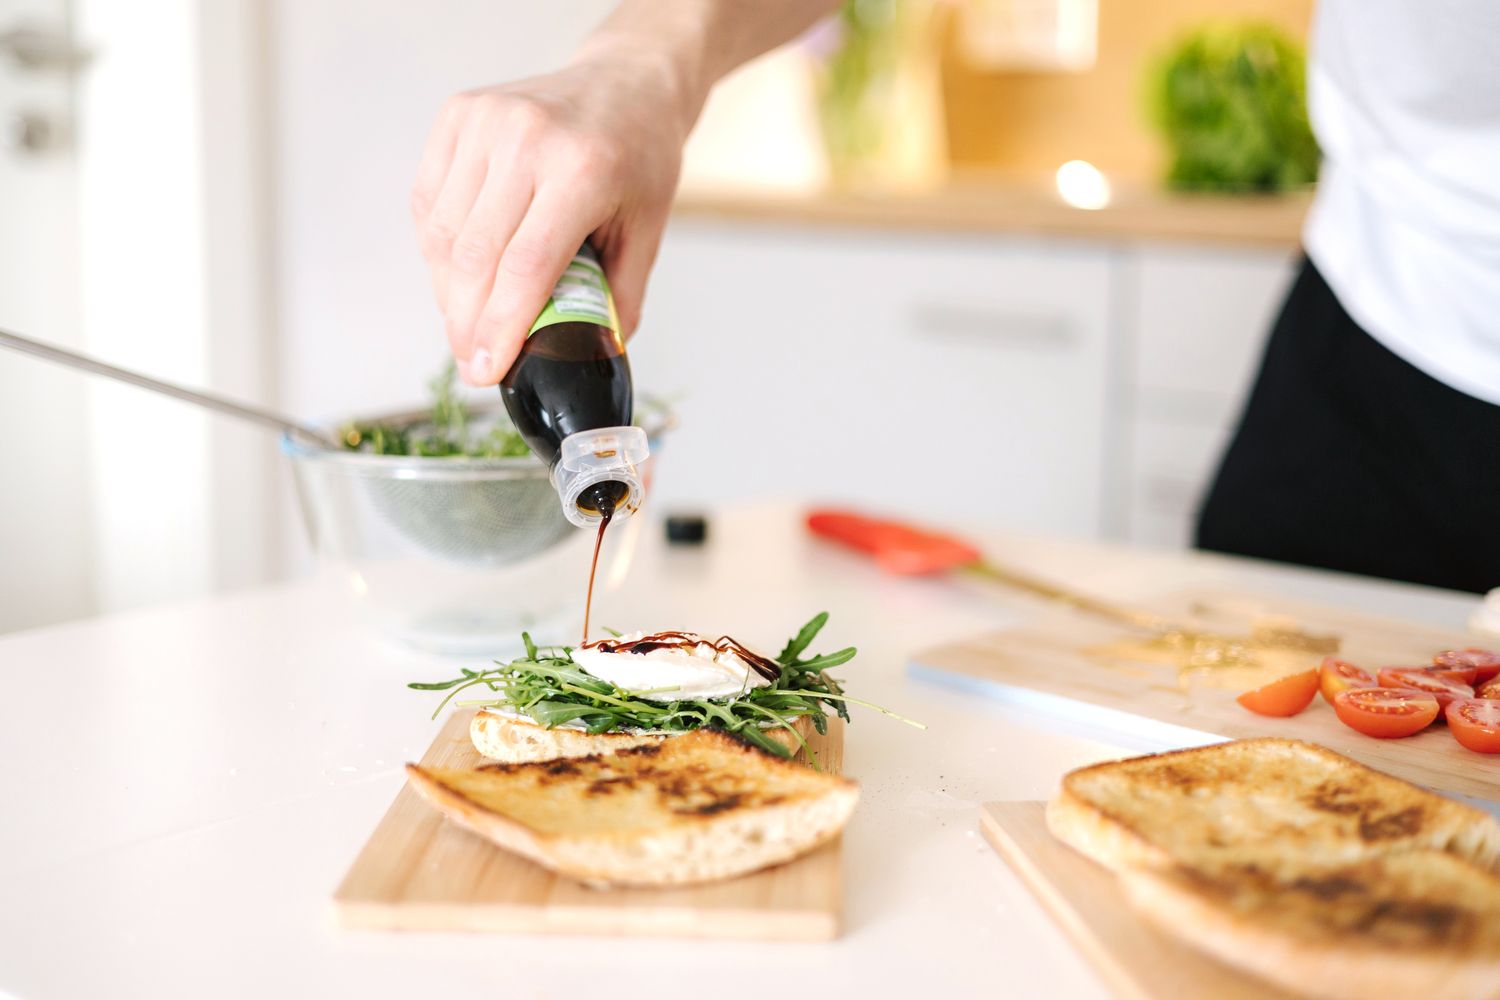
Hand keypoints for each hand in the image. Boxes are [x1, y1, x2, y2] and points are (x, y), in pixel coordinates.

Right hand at [411, 55, 690, 384]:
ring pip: (443, 234)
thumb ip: (616, 299)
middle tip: (474, 360)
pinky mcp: (458, 114)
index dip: (499, 327)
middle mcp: (528, 138)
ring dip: (449, 291)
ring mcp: (486, 121)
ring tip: (468, 321)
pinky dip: (437, 249)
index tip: (486, 370)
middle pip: (475, 257)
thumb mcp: (647, 231)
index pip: (525, 267)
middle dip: (467, 322)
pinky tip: (460, 273)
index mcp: (583, 170)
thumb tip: (589, 359)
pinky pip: (429, 202)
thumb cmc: (639, 156)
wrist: (626, 81)